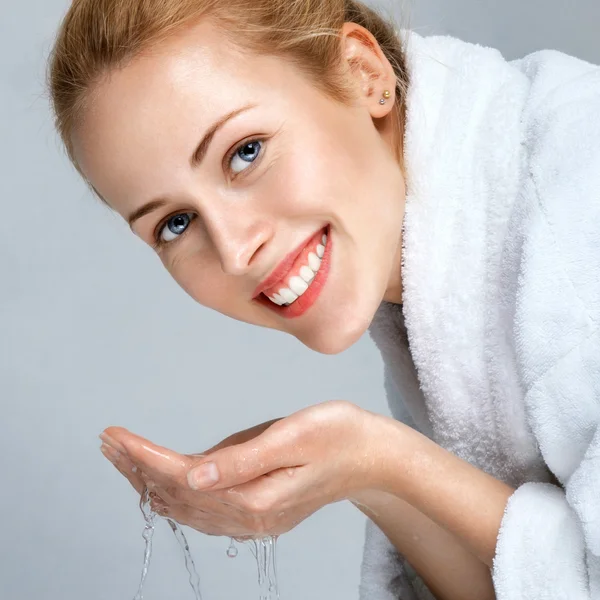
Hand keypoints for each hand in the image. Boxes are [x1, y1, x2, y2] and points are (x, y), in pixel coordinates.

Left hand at [99, 400, 378, 537]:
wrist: (372, 456)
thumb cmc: (339, 434)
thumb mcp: (294, 436)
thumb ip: (243, 459)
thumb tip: (194, 476)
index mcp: (255, 496)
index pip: (183, 478)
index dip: (144, 457)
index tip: (115, 436)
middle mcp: (249, 515)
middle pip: (178, 496)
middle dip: (137, 468)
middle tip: (107, 442)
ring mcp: (253, 518)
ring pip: (186, 507)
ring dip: (150, 482)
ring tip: (121, 457)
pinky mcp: (257, 511)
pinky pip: (203, 510)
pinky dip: (174, 494)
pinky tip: (160, 485)